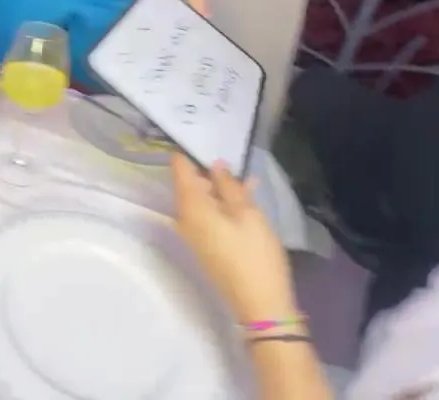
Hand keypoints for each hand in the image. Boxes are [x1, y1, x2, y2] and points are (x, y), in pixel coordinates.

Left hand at [170, 155, 297, 321]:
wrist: (259, 304)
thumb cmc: (255, 254)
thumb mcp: (247, 214)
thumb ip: (229, 186)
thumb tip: (214, 165)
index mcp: (190, 207)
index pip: (179, 169)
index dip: (187, 150)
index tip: (199, 132)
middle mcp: (184, 219)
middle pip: (189, 185)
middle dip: (206, 168)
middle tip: (227, 148)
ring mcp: (193, 235)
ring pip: (202, 200)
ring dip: (219, 187)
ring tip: (242, 171)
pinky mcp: (205, 246)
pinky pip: (208, 215)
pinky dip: (222, 203)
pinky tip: (245, 195)